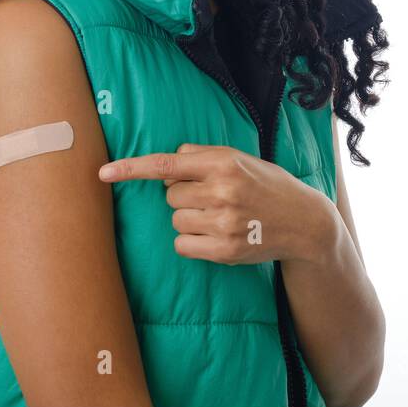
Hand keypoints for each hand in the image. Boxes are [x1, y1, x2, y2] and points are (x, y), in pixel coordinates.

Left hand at [98, 143, 331, 265]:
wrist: (304, 221)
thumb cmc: (268, 185)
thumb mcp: (241, 158)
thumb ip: (203, 155)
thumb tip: (168, 163)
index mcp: (224, 163)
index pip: (167, 163)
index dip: (131, 168)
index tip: (103, 173)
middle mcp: (222, 191)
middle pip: (169, 195)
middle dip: (184, 195)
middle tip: (213, 197)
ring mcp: (223, 223)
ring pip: (176, 220)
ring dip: (190, 218)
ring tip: (221, 216)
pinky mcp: (224, 251)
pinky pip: (182, 244)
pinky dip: (192, 241)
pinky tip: (216, 235)